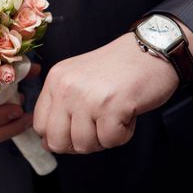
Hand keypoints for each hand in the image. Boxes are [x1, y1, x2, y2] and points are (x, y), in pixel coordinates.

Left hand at [34, 27, 192, 153]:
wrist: (153, 48)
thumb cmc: (119, 68)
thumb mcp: (79, 78)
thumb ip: (61, 105)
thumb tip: (48, 143)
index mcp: (56, 80)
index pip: (40, 126)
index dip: (59, 137)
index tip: (77, 130)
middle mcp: (67, 87)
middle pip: (57, 142)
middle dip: (80, 143)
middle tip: (98, 127)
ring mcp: (88, 97)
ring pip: (84, 145)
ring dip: (104, 137)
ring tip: (115, 114)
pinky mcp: (112, 105)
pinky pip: (110, 141)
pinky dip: (123, 134)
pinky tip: (128, 112)